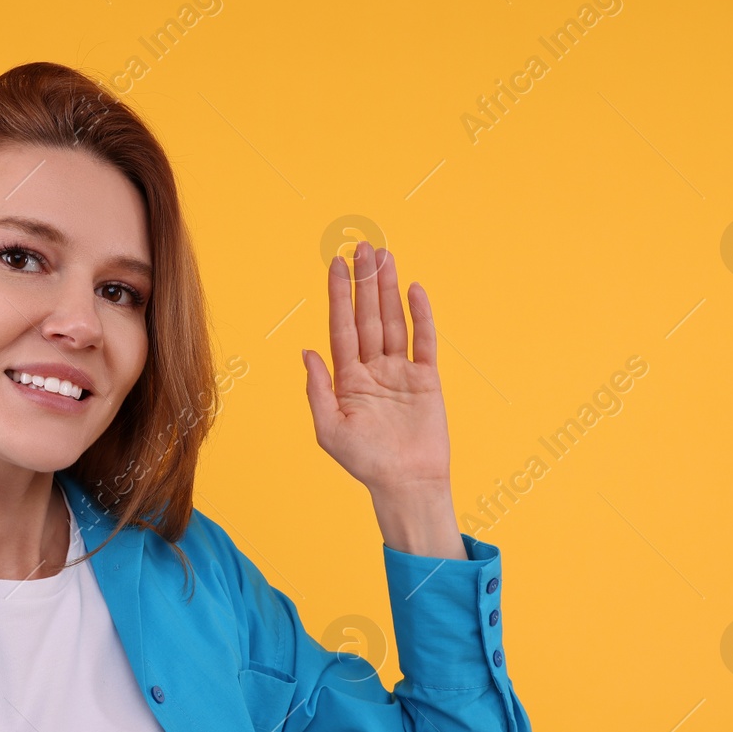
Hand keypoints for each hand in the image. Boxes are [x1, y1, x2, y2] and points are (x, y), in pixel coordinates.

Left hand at [302, 240, 451, 496]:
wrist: (406, 484)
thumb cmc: (364, 462)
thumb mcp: (329, 429)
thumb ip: (318, 389)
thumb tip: (306, 351)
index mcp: (347, 378)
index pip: (341, 327)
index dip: (338, 295)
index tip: (335, 265)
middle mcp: (372, 369)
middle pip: (368, 316)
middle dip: (364, 282)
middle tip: (363, 247)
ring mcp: (400, 371)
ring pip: (393, 321)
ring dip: (388, 289)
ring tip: (385, 256)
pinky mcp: (426, 379)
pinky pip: (424, 341)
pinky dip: (420, 315)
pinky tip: (413, 290)